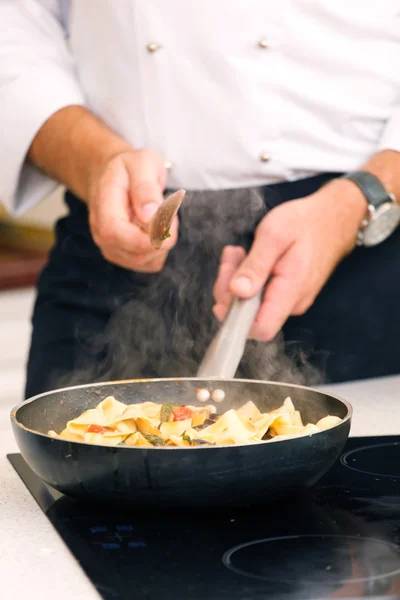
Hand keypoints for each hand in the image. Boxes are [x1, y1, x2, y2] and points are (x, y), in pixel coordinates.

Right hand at [88, 148, 177, 271]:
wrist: (111, 175)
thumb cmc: (128, 167)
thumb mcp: (142, 163)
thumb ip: (145, 188)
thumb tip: (150, 216)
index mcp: (103, 207)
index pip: (116, 234)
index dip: (147, 235)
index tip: (168, 219)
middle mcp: (101, 233)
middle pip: (135, 254)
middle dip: (162, 238)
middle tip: (169, 212)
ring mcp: (111, 247)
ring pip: (145, 262)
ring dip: (163, 243)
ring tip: (161, 217)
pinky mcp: (124, 256)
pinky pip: (149, 264)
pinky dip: (161, 249)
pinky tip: (156, 230)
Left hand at [213, 179, 366, 339]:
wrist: (335, 218)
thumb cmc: (306, 223)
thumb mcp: (274, 236)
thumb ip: (255, 266)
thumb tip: (237, 292)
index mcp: (291, 292)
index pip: (261, 329)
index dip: (236, 318)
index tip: (226, 289)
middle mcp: (292, 303)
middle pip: (250, 316)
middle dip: (230, 289)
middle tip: (231, 257)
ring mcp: (290, 300)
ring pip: (252, 303)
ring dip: (237, 280)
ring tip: (238, 252)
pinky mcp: (287, 293)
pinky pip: (260, 294)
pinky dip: (248, 277)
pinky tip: (247, 257)